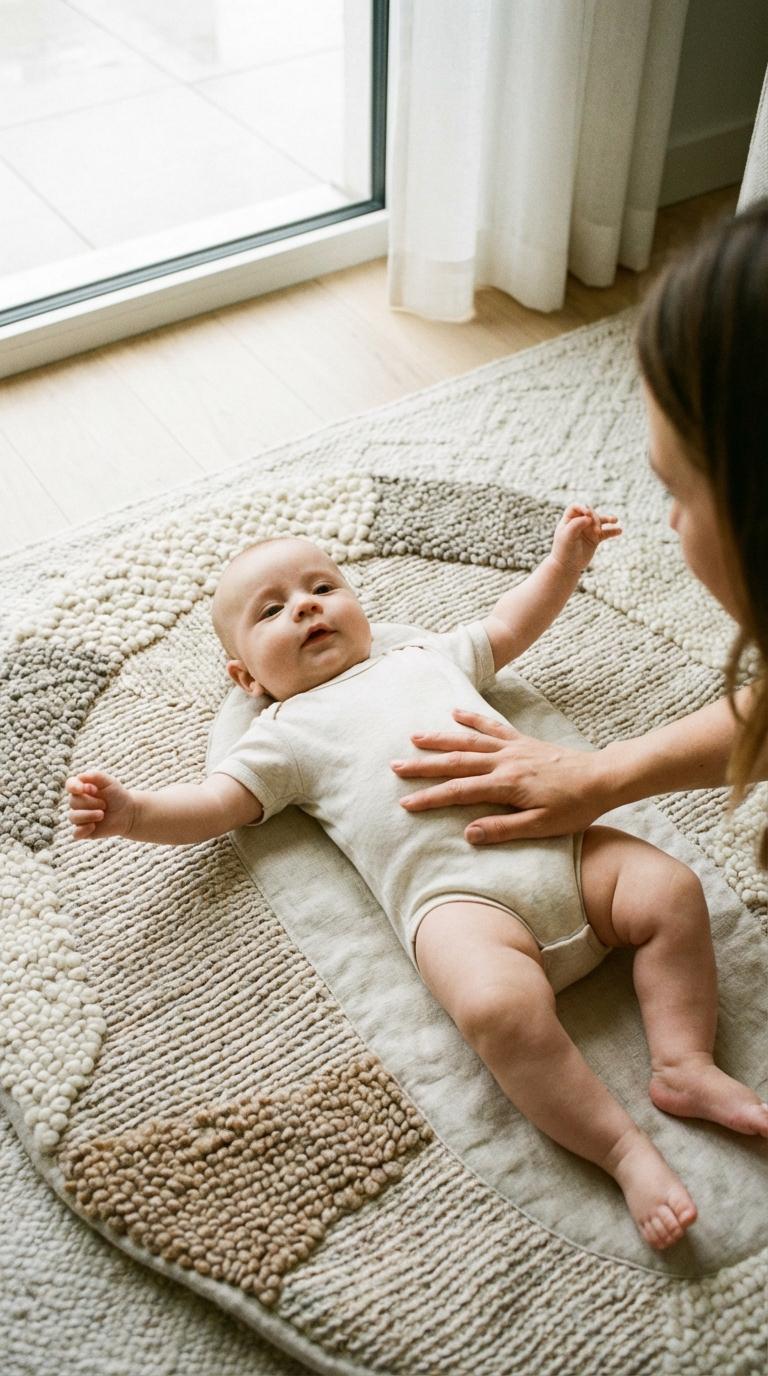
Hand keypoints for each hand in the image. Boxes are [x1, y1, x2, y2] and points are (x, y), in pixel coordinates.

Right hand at [66, 769, 135, 839]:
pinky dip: (83, 830)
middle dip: (90, 803)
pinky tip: (94, 826)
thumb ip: (95, 776)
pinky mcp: (83, 831)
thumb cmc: (117, 795)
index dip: (74, 787)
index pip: (70, 785)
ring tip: (102, 814)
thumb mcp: (109, 781)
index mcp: (81, 789)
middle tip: (104, 804)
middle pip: (73, 802)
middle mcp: (77, 803)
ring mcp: (79, 817)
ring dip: (89, 815)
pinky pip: (75, 834)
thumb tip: (79, 777)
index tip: (88, 789)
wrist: (128, 812)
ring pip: (73, 817)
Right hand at [391, 709, 609, 840]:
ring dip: (439, 739)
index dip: (430, 798)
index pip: (459, 792)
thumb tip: (468, 834)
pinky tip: (454, 713)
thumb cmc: (574, 807)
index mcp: (506, 785)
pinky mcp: (521, 742)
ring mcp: (512, 749)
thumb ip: (504, 829)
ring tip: (414, 737)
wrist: (602, 778)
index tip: (405, 802)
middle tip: (395, 766)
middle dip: (423, 765)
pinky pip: (492, 728)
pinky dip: (472, 720)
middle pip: (455, 762)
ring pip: (468, 742)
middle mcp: (504, 762)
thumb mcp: (542, 827)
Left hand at [551, 504, 620, 573]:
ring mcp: (588, 530)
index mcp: (568, 520)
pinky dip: (613, 531)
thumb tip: (588, 517)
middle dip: (595, 519)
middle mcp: (579, 523)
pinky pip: (606, 533)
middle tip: (596, 531)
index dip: (583, 507)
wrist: (567, 566)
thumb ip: (576, 525)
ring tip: (615, 520)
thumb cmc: (564, 550)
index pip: (576, 507)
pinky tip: (619, 531)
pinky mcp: (595, 539)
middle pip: (590, 513)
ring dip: (608, 519)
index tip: (588, 514)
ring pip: (600, 521)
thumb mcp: (567, 537)